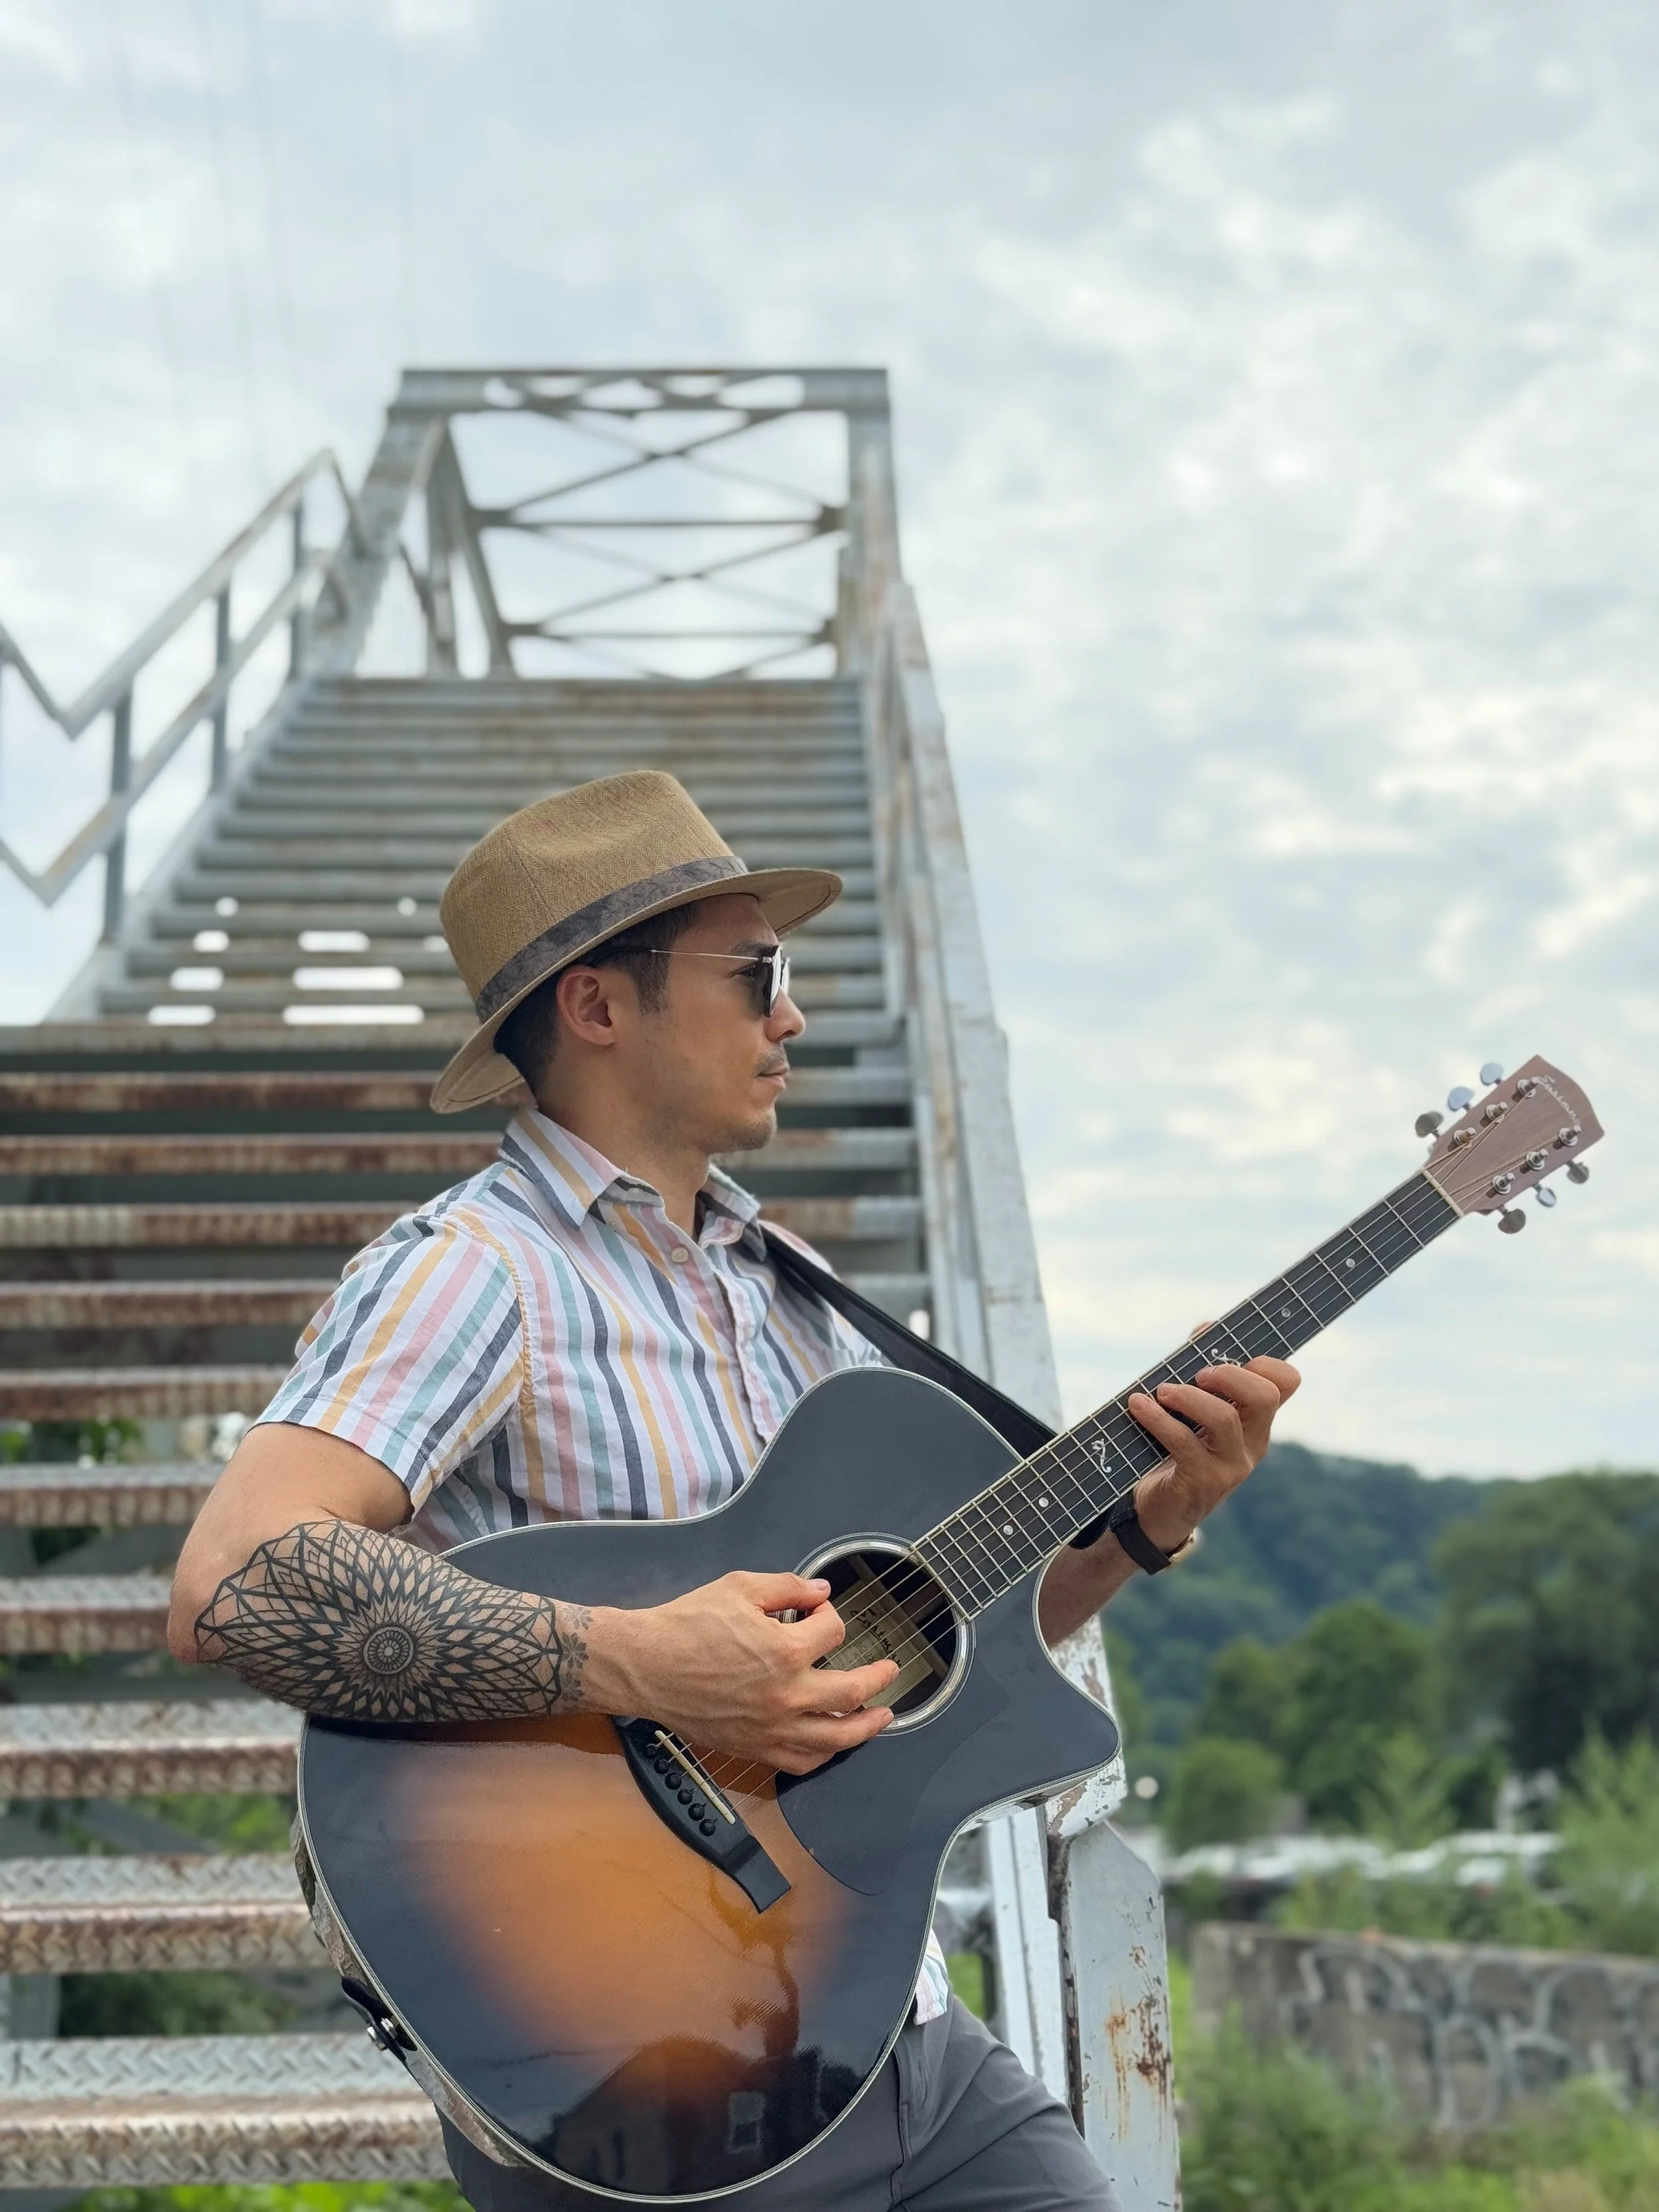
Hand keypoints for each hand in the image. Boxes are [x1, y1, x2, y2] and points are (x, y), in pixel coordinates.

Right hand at [587, 1571, 898, 1775]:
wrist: (644, 1665)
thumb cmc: (687, 1624)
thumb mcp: (740, 1587)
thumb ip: (787, 1586)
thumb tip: (821, 1592)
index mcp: (784, 1651)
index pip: (833, 1632)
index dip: (831, 1616)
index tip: (819, 1612)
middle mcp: (786, 1695)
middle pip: (852, 1692)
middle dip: (878, 1678)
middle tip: (890, 1671)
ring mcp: (771, 1728)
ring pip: (835, 1738)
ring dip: (866, 1727)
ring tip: (882, 1716)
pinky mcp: (753, 1748)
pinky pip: (801, 1762)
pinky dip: (824, 1754)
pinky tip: (833, 1744)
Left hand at [1125, 1346, 1299, 1555]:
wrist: (1159, 1509)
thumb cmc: (1175, 1448)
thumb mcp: (1192, 1408)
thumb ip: (1200, 1367)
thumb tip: (1206, 1327)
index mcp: (1256, 1420)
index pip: (1286, 1383)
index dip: (1265, 1360)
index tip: (1226, 1354)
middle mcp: (1254, 1443)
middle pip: (1263, 1397)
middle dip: (1228, 1375)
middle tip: (1197, 1374)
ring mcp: (1232, 1466)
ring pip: (1224, 1419)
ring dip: (1186, 1396)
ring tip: (1161, 1391)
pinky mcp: (1204, 1483)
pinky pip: (1184, 1443)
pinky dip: (1157, 1419)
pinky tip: (1137, 1406)